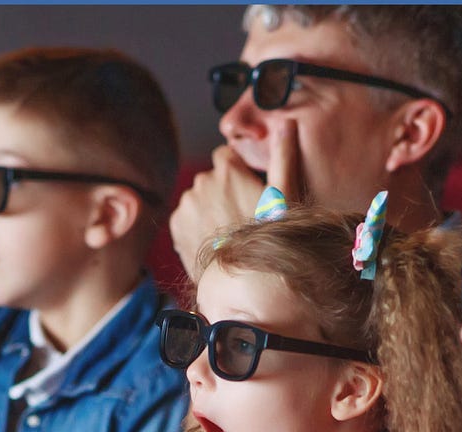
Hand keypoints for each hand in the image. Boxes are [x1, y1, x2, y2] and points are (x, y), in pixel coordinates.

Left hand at [170, 120, 303, 278]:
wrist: (240, 278)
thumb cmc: (267, 236)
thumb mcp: (283, 197)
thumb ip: (283, 156)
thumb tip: (287, 123)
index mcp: (226, 167)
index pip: (227, 156)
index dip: (239, 172)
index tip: (248, 192)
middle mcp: (201, 180)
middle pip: (213, 178)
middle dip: (224, 191)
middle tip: (241, 216)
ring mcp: (186, 202)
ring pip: (199, 198)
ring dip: (209, 208)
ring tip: (228, 231)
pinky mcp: (175, 223)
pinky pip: (186, 217)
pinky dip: (196, 225)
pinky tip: (213, 239)